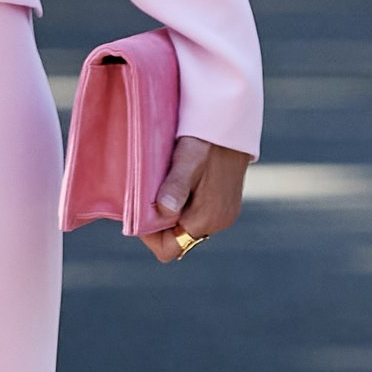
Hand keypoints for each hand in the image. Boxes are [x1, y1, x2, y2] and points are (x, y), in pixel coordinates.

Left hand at [140, 134, 250, 264]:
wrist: (233, 122)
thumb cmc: (207, 140)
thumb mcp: (187, 160)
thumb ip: (175, 186)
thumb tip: (164, 211)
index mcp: (207, 218)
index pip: (170, 248)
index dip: (149, 236)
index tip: (138, 211)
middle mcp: (218, 222)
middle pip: (176, 237)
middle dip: (158, 221)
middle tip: (146, 193)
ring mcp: (223, 214)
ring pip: (185, 224)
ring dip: (170, 210)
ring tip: (161, 184)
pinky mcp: (225, 203)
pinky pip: (197, 213)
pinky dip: (183, 203)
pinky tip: (177, 181)